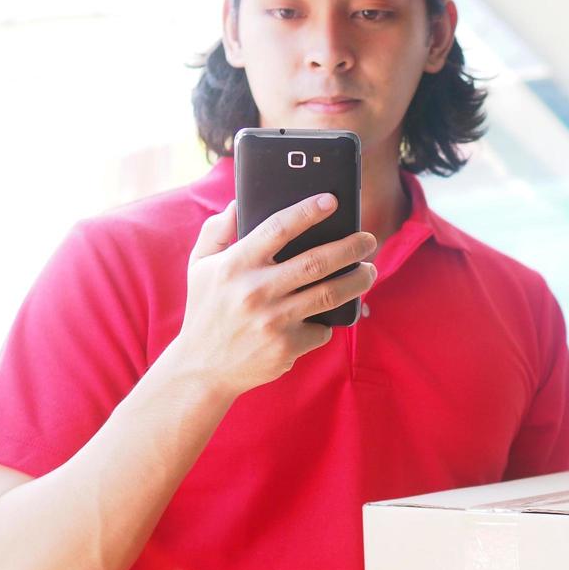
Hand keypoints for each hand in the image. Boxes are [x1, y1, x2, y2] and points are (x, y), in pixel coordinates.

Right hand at [170, 194, 376, 398]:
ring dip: (358, 280)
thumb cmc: (205, 310)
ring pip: (329, 294)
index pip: (278, 228)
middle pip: (316, 262)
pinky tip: (329, 314)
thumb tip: (238, 202)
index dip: (308, 211)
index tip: (332, 200)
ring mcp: (272, 321)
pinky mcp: (285, 347)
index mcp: (235, 265)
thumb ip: (217, 231)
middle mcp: (255, 291)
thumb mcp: (199, 267)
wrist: (202, 368)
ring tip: (369, 270)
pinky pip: (321, 328)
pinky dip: (328, 321)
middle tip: (369, 239)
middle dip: (351, 247)